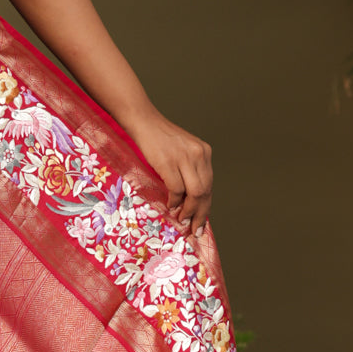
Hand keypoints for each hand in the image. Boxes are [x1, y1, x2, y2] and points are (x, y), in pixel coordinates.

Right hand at [120, 106, 212, 235]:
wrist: (142, 121)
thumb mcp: (180, 152)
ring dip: (188, 210)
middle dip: (200, 213)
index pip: (210, 185)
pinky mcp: (168, 161)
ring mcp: (184, 158)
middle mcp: (199, 154)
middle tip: (194, 229)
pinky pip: (177, 188)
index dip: (206, 206)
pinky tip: (170, 206)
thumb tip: (188, 201)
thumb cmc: (158, 138)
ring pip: (195, 192)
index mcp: (204, 152)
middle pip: (205, 191)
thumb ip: (187, 171)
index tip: (201, 222)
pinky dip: (174, 201)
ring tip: (181, 220)